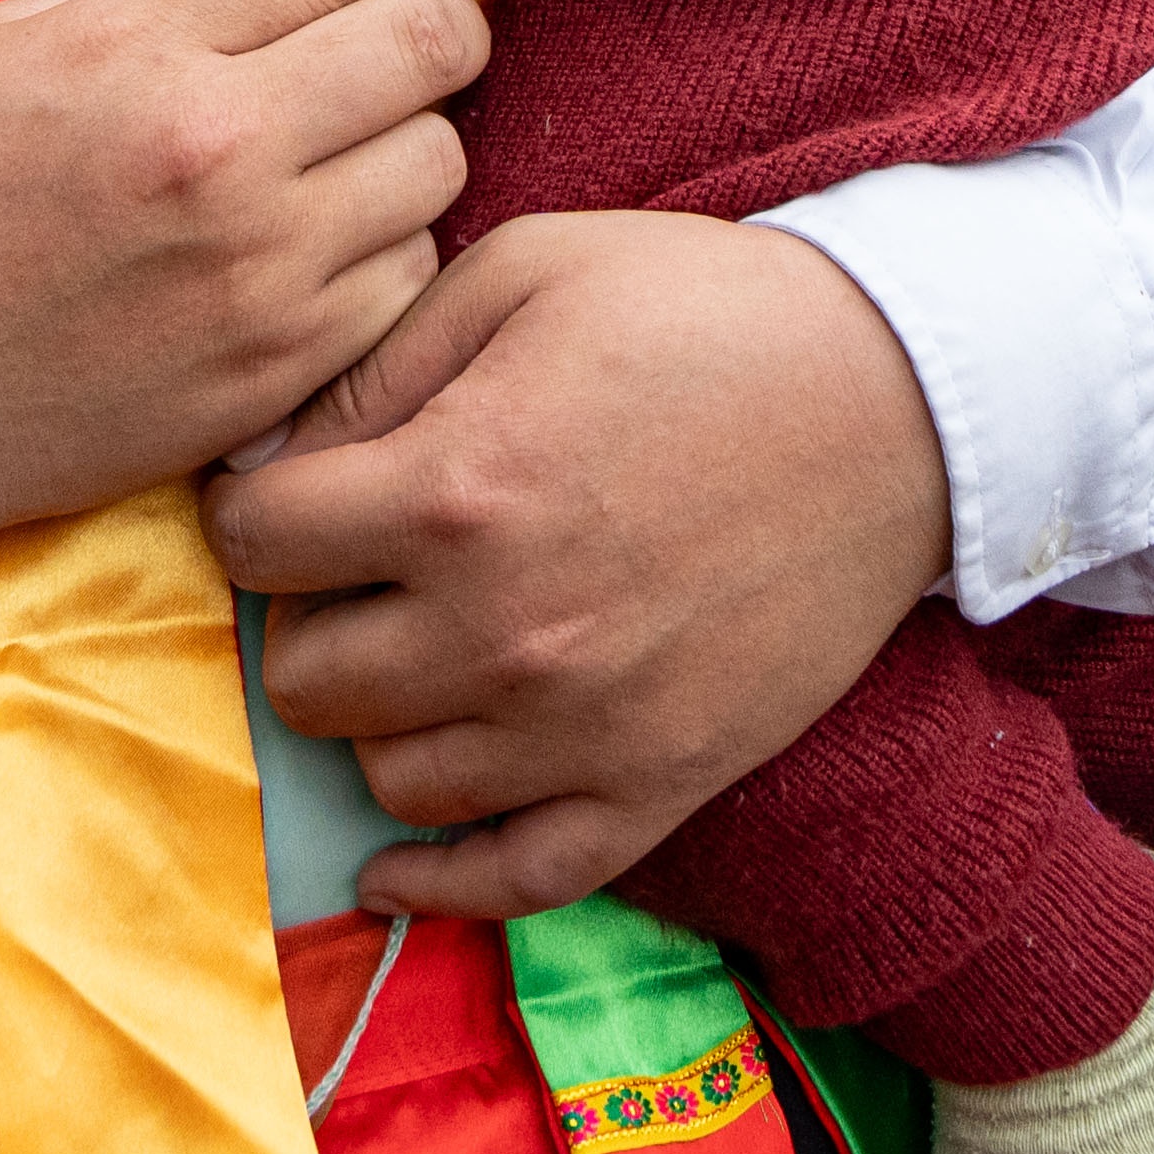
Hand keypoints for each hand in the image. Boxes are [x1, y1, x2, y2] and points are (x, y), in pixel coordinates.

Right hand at [0, 0, 547, 548]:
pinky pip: (411, 277)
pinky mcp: (282, 366)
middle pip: (432, 44)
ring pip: (440, 164)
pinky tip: (312, 251)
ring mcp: (262, 267)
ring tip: (328, 159)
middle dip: (442, 25)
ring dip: (410, 145)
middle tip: (405, 40)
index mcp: (149, 48)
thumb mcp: (19, 38)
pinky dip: (386, 252)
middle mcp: (221, 149)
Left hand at [211, 204, 949, 923]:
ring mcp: (581, 726)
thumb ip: (375, 367)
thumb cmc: (704, 311)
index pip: (253, 540)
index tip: (284, 493)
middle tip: (354, 571)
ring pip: (388, 778)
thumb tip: (263, 458)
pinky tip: (392, 859)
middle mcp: (501, 629)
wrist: (902, 398)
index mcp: (455, 489)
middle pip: (302, 676)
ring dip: (379, 719)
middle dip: (307, 615)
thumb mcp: (523, 272)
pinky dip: (438, 881)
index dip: (251, 506)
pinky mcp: (657, 785)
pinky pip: (512, 881)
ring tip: (415, 654)